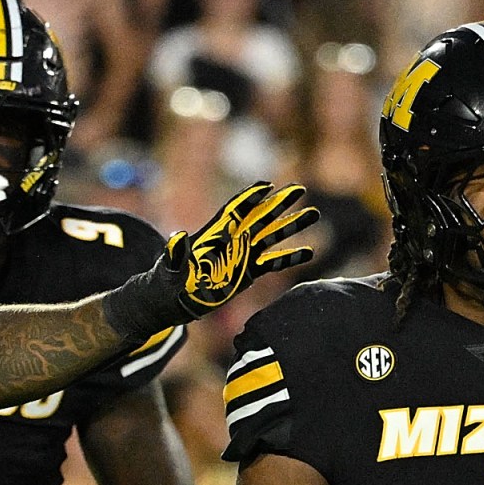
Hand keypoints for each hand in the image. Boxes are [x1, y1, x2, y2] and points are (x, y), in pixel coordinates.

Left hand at [164, 182, 318, 314]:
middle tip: (299, 189)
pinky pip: (274, 263)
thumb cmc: (169, 280)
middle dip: (280, 202)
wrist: (175, 299)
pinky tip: (309, 251)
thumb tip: (177, 236)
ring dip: (292, 225)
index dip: (250, 197)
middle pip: (260, 216)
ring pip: (272, 236)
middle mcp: (233, 240)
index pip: (236, 210)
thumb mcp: (169, 266)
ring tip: (314, 214)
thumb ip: (175, 252)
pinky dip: (291, 257)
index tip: (267, 185)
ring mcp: (243, 255)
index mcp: (215, 234)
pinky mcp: (249, 272)